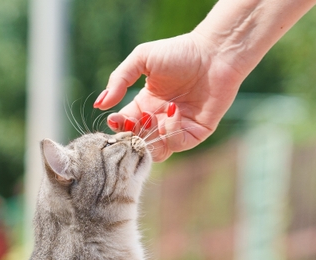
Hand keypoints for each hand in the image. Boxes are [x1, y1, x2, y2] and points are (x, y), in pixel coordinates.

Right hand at [94, 32, 246, 161]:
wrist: (215, 52)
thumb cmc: (180, 51)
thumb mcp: (142, 58)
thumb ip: (119, 79)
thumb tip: (100, 104)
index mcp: (144, 106)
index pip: (124, 126)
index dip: (117, 127)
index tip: (114, 119)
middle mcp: (159, 120)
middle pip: (137, 143)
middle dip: (131, 137)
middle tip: (133, 122)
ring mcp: (176, 128)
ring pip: (155, 152)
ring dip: (148, 139)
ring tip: (150, 119)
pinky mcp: (195, 133)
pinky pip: (176, 144)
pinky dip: (170, 132)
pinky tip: (173, 110)